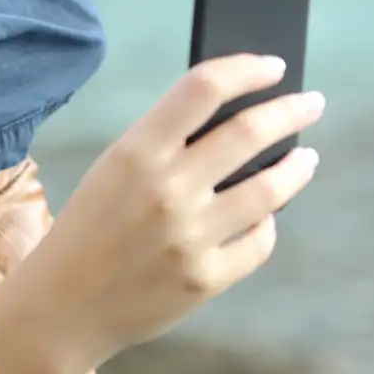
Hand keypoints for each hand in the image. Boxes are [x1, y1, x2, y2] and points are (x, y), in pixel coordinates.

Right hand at [0, 54, 322, 373]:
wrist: (62, 306)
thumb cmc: (89, 228)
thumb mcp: (113, 170)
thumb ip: (165, 143)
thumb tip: (235, 116)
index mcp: (136, 152)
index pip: (202, 88)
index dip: (246, 69)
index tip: (273, 67)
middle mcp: (167, 190)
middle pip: (250, 132)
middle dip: (291, 111)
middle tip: (311, 103)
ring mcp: (190, 237)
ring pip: (271, 189)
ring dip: (296, 167)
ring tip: (305, 158)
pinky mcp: (206, 279)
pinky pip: (259, 242)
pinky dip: (267, 224)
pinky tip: (265, 216)